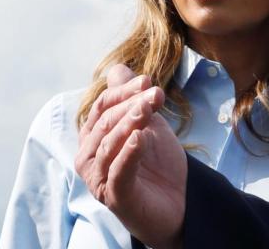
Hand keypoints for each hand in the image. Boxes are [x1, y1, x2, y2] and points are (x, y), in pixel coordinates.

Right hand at [75, 64, 186, 248]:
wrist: (179, 200)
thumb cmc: (158, 163)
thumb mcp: (148, 124)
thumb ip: (131, 99)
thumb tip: (117, 67)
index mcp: (94, 138)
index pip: (102, 107)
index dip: (124, 91)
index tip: (149, 80)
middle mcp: (89, 158)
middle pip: (104, 122)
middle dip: (130, 104)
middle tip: (156, 93)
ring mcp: (99, 178)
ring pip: (108, 145)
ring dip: (130, 123)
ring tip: (148, 109)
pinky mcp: (114, 196)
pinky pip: (118, 171)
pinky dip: (128, 152)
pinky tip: (140, 138)